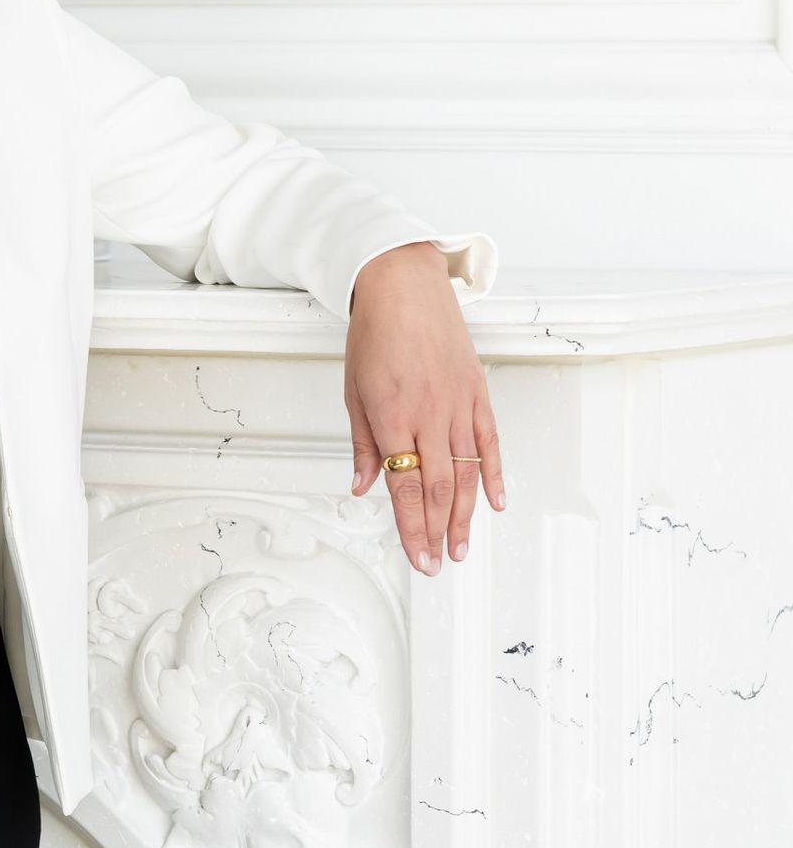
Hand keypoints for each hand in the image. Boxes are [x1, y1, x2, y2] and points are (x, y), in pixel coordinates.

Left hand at [345, 241, 504, 575]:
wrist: (403, 285)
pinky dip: (494, 475)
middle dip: (437, 532)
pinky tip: (495, 502)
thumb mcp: (353, 391)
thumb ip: (363, 444)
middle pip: (438, 489)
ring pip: (466, 473)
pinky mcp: (478, 392)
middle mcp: (428, 414)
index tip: (418, 556)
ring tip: (462, 546)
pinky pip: (490, 442)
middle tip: (438, 563)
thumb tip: (364, 485)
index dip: (412, 528)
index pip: (405, 487)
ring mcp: (457, 404)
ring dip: (465, 516)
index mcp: (391, 416)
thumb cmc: (375, 333)